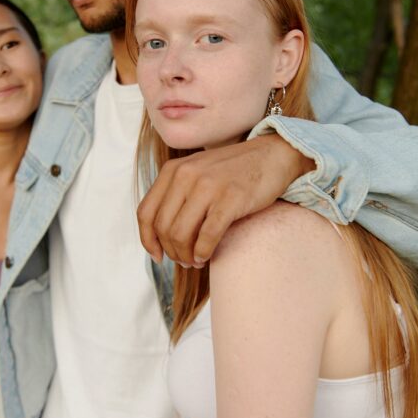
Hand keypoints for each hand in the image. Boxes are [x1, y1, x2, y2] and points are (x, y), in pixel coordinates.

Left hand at [137, 134, 314, 266]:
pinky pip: (206, 236)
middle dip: (172, 251)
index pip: (145, 213)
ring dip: (186, 256)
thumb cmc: (233, 172)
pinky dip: (203, 253)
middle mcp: (185, 175)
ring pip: (180, 235)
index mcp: (173, 170)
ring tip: (196, 261)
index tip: (158, 256)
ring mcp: (207, 186)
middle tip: (185, 261)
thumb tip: (160, 237)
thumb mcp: (196, 173)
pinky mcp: (230, 199)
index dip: (148, 240)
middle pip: (163, 228)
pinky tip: (206, 257)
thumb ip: (176, 195)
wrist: (271, 156)